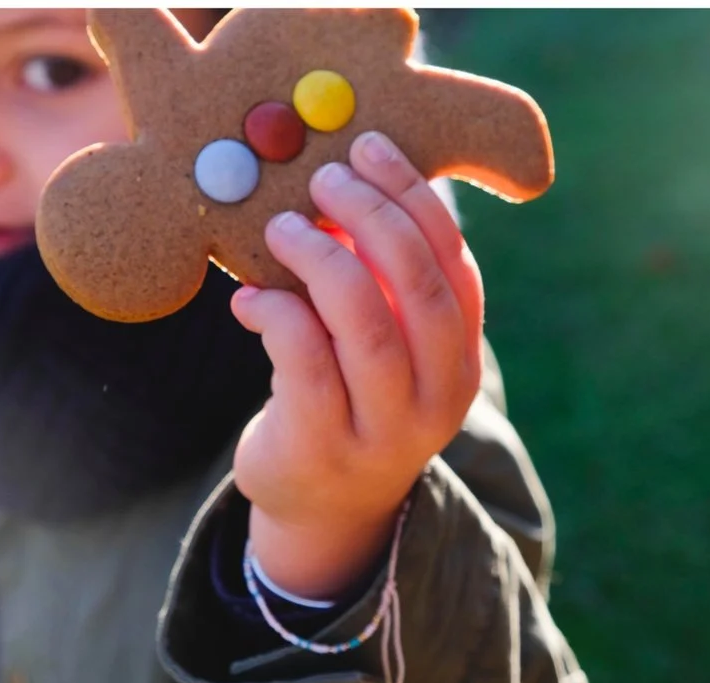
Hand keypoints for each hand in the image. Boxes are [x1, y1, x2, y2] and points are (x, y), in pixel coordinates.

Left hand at [228, 130, 485, 598]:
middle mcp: (436, 399)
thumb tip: (340, 182)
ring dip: (324, 261)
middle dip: (375, 219)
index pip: (455, 267)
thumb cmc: (344, 402)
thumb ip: (378, 285)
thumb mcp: (380, 349)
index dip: (417, 200)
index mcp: (459, 361)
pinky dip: (277, 317)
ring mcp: (382, 431)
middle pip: (421, 291)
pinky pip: (304, 365)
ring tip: (285, 226)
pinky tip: (250, 299)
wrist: (316, 508)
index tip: (373, 147)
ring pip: (366, 328)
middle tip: (326, 176)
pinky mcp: (323, 449)